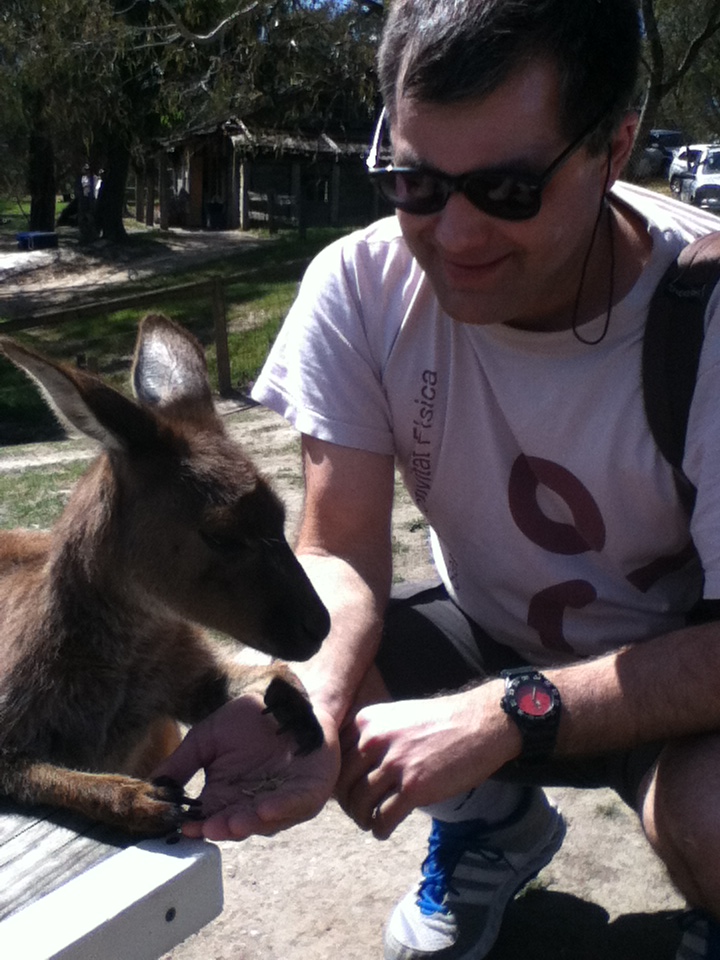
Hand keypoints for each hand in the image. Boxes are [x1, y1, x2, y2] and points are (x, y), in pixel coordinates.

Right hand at [153, 695, 339, 840]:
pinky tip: (265, 809)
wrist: (285, 699)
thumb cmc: (246, 720)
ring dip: (250, 823)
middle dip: (223, 828)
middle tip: (208, 828)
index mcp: (227, 798)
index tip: (182, 827)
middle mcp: (253, 806)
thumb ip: (181, 763)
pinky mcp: (309, 791)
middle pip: (237, 825)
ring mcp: (283, 802)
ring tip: (233, 824)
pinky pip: (297, 804)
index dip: (197, 825)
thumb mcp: (206, 739)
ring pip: (266, 821)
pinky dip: (282, 808)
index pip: (209, 819)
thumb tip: (150, 788)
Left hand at [336, 682, 515, 839]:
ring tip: (369, 823)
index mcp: (367, 721)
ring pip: (360, 803)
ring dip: (362, 819)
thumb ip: (373, 734)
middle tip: (357, 812)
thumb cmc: (440, 721)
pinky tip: (383, 831)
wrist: (479, 724)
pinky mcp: (414, 788)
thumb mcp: (397, 715)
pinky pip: (384, 817)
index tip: (346, 791)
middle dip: (348, 803)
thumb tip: (354, 766)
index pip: (337, 758)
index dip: (340, 779)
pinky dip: (380, 829)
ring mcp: (394, 764)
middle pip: (345, 783)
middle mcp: (375, 740)